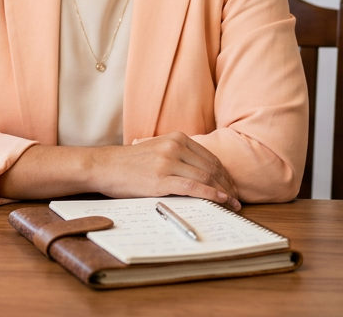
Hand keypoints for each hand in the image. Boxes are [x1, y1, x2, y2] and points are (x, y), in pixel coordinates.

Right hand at [89, 132, 240, 210]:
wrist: (104, 166)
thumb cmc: (130, 163)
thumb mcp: (157, 149)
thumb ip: (178, 155)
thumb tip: (202, 172)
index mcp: (176, 138)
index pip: (211, 157)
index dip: (225, 174)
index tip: (233, 187)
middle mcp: (175, 146)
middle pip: (212, 167)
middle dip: (228, 185)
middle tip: (237, 199)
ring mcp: (168, 162)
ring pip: (206, 177)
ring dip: (224, 192)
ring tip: (232, 204)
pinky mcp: (161, 179)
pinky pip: (193, 187)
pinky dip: (211, 194)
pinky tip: (221, 200)